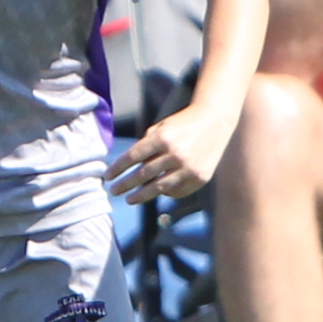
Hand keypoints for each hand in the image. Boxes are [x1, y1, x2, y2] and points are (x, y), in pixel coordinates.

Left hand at [108, 102, 233, 203]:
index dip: (118, 168)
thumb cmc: (183, 124)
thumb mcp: (162, 127)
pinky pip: (177, 192)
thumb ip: (147, 144)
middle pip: (143, 174)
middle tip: (114, 191)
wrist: (215, 122)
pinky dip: (164, 193)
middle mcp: (176, 153)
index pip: (134, 156)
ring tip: (129, 199)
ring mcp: (189, 168)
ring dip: (141, 195)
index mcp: (163, 137)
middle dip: (125, 184)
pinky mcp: (199, 178)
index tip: (107, 176)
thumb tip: (129, 166)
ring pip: (159, 187)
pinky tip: (156, 193)